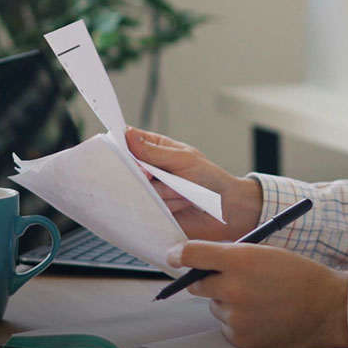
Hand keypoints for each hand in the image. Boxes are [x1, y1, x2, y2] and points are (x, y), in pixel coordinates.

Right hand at [127, 128, 262, 239]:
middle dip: (144, 173)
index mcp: (156, 149)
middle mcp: (149, 170)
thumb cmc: (209, 179)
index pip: (129, 141)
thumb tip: (129, 135)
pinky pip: (147, 209)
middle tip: (154, 175)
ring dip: (165, 192)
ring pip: (139, 190)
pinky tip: (182, 204)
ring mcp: (150, 191)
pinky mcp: (153, 211)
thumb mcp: (183, 159)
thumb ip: (154, 151)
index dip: (121, 145)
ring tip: (183, 192)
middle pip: (128, 168)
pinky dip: (167, 206)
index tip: (122, 150)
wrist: (226, 210)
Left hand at [168, 240, 347, 347]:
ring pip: (215, 306)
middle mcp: (234, 289)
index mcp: (241, 259)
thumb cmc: (299, 275)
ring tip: (259, 299)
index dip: (179, 254)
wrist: (327, 308)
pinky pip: (227, 326)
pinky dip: (238, 321)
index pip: (193, 254)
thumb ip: (232, 255)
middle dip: (206, 279)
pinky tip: (262, 315)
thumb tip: (201, 260)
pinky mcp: (241, 338)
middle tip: (226, 279)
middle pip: (197, 284)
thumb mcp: (266, 252)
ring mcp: (236, 316)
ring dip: (227, 302)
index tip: (174, 255)